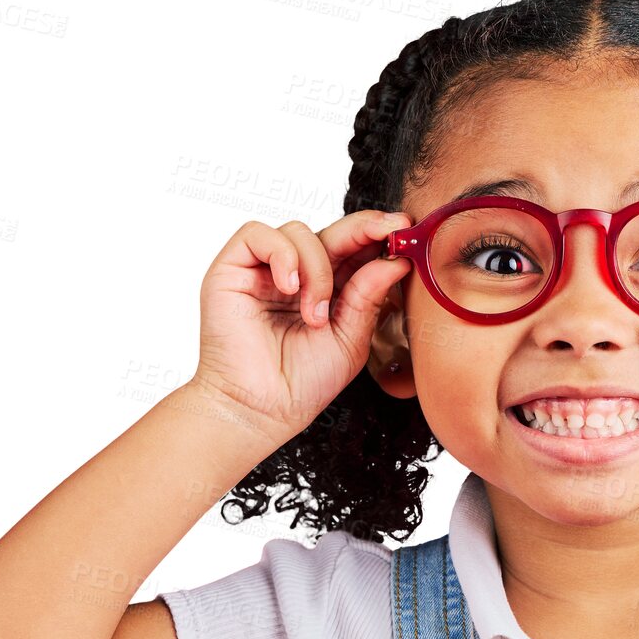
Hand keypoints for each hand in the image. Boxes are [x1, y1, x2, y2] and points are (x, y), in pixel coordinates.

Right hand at [192, 211, 412, 440]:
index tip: (405, 229)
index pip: (355, 250)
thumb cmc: (302, 383)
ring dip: (318, 269)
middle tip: (390, 230)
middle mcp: (298, 275)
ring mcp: (265, 270)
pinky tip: (289, 288)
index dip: (378, 236)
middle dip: (363, 230)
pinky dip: (282, 255)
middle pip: (332, 232)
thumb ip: (369, 298)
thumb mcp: (350, 340)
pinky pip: (258, 234)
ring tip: (315, 314)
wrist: (260, 409)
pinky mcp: (233, 268)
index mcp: (329, 290)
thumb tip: (396, 261)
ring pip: (300, 232)